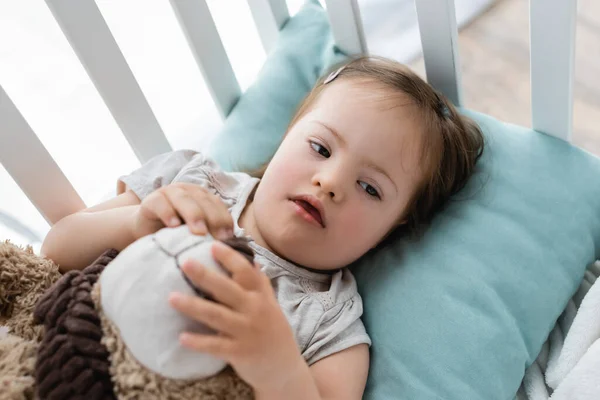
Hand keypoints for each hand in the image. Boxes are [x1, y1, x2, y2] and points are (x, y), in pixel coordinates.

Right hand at [131, 182, 232, 239]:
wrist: (144, 231)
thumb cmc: (174, 233)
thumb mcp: (195, 232)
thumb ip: (210, 232)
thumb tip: (228, 243)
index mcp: (201, 196)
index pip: (217, 204)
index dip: (224, 219)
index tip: (228, 237)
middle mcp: (187, 190)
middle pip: (203, 200)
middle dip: (213, 218)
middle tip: (218, 237)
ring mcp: (168, 192)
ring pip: (184, 200)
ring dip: (194, 215)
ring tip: (200, 232)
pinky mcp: (150, 200)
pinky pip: (160, 204)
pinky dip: (168, 214)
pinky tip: (174, 226)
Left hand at [168, 241, 303, 391]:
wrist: (283, 365)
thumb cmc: (271, 328)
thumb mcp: (269, 302)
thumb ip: (259, 282)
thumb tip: (251, 257)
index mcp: (260, 295)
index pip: (245, 271)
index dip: (230, 257)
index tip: (212, 245)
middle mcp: (255, 310)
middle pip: (227, 289)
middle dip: (205, 276)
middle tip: (185, 262)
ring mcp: (247, 331)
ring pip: (217, 315)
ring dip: (193, 306)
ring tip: (171, 298)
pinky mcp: (239, 352)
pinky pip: (215, 346)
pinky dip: (199, 342)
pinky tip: (182, 337)